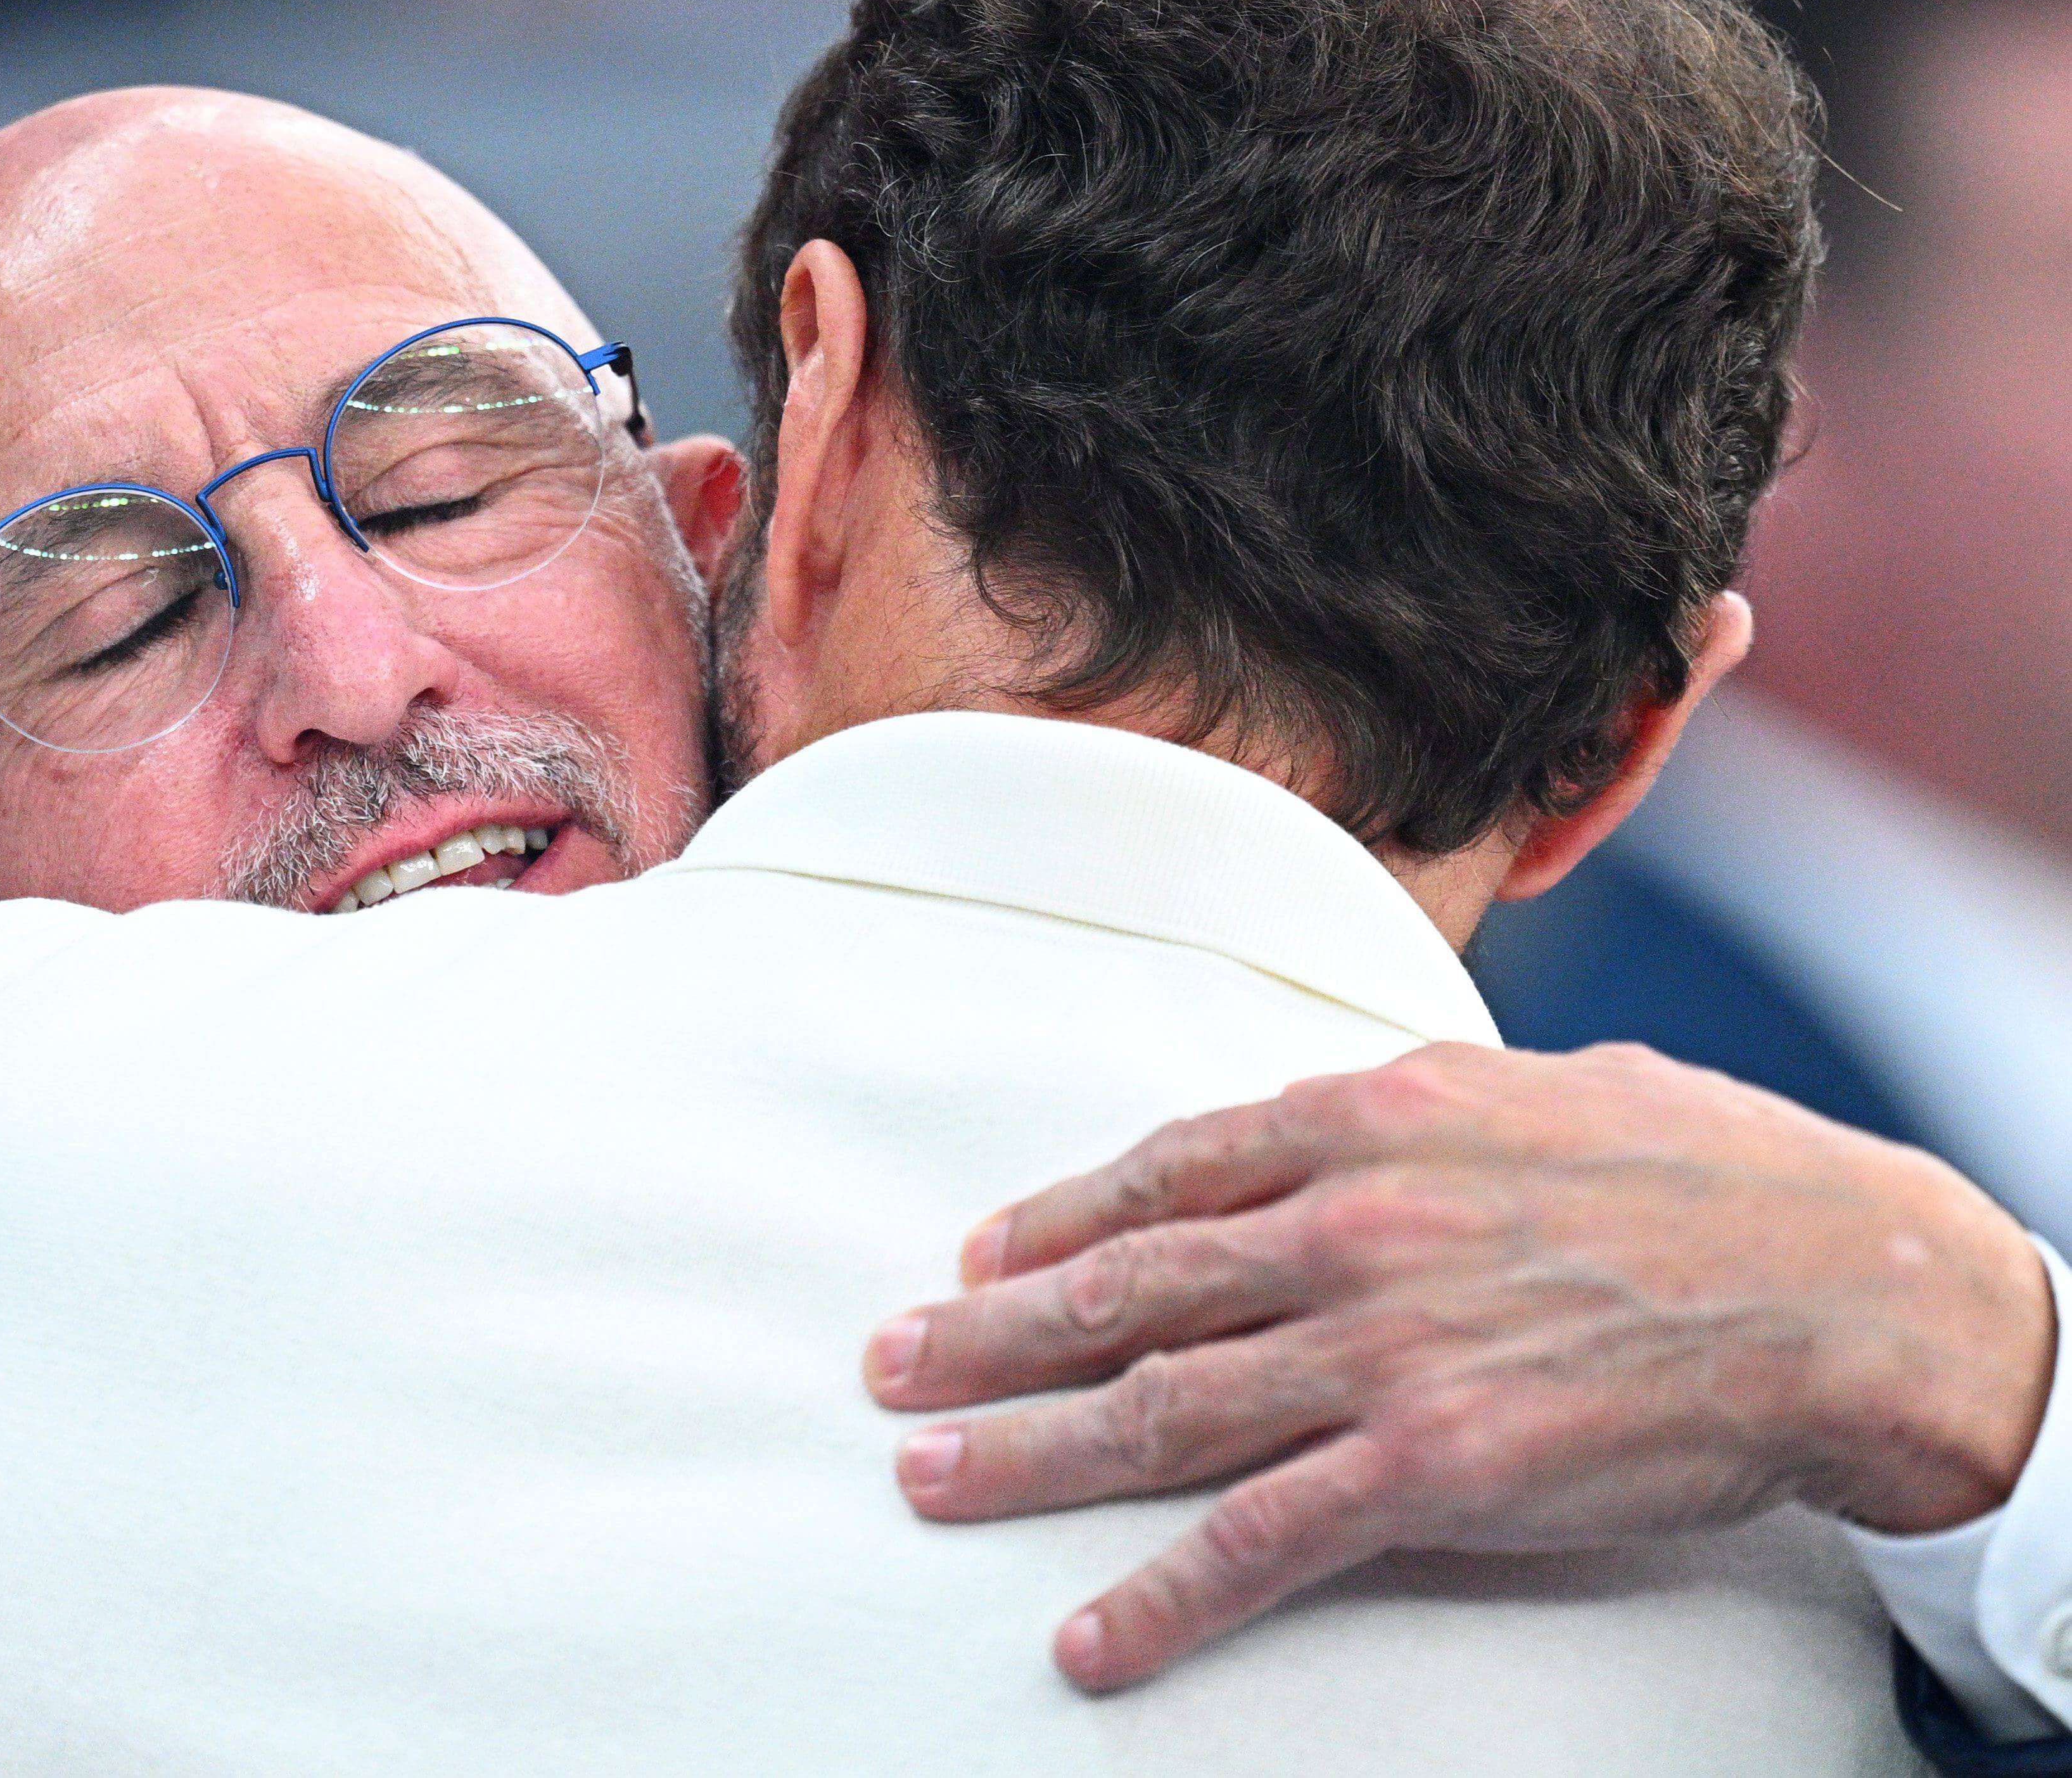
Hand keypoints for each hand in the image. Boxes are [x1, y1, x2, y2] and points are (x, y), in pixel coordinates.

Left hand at [865, 1042, 2056, 1691]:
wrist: (1839, 1283)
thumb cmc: (1701, 1172)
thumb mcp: (1531, 1089)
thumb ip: (1406, 1115)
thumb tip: (1336, 1123)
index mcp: (1365, 1119)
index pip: (1163, 1171)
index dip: (1052, 1219)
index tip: (976, 1253)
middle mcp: (1344, 1226)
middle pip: (1122, 1289)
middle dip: (987, 1335)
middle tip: (890, 1369)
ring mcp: (1376, 1349)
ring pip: (1154, 1408)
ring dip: (1021, 1454)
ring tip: (923, 1483)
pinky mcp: (1429, 1467)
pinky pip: (1260, 1543)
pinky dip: (1160, 1597)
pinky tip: (1087, 1639)